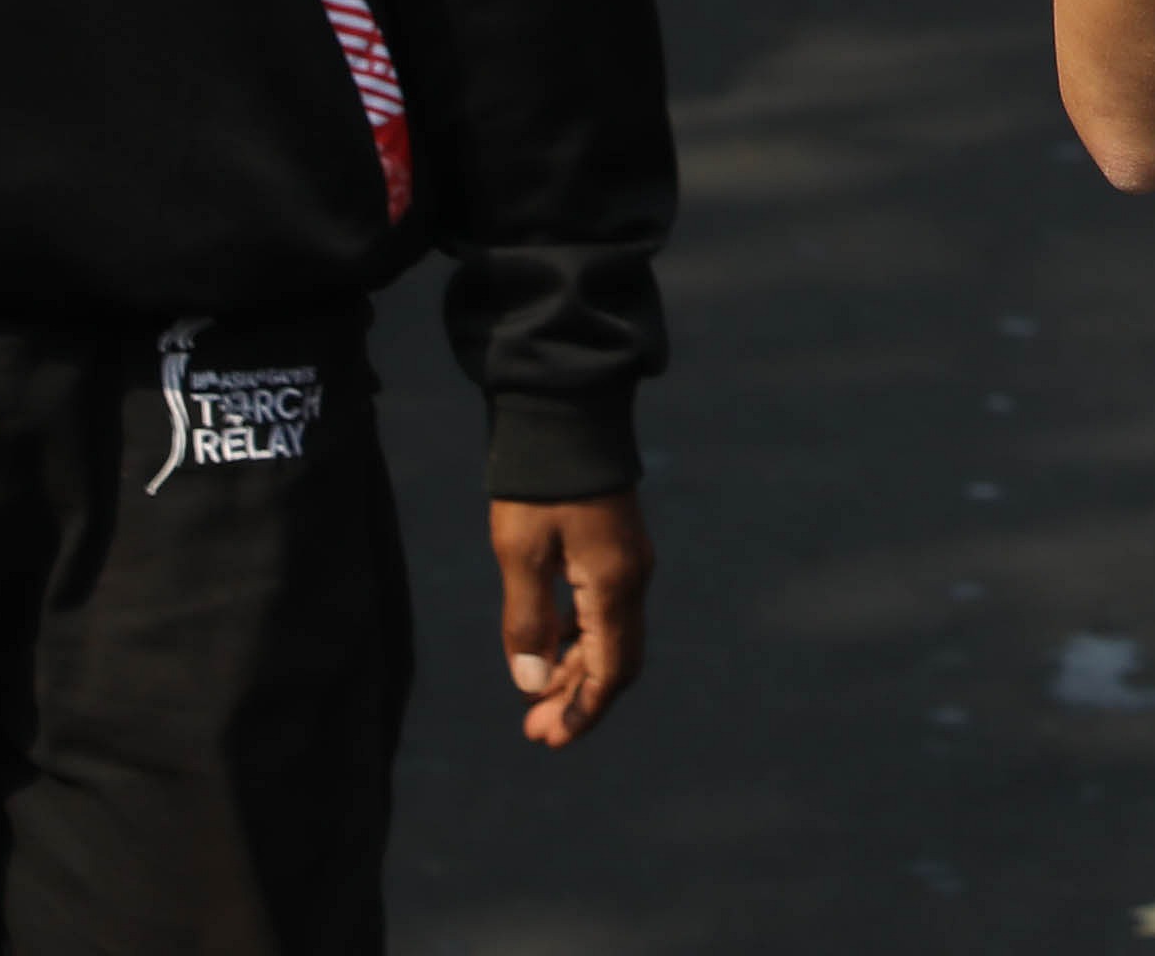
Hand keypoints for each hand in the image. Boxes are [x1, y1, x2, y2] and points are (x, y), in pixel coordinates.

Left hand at [493, 492, 650, 747]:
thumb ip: (528, 622)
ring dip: (576, 671)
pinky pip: (604, 610)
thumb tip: (532, 685)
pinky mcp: (616, 548)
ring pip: (609, 636)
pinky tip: (550, 645)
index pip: (610, 670)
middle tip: (535, 731)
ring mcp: (628, 562)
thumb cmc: (539, 485)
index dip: (582, 711)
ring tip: (538, 698)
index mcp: (614, 586)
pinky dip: (579, 639)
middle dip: (577, 700)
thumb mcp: (521, 554)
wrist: (567, 414)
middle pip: (614, 659)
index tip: (548, 739)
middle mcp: (632, 579)